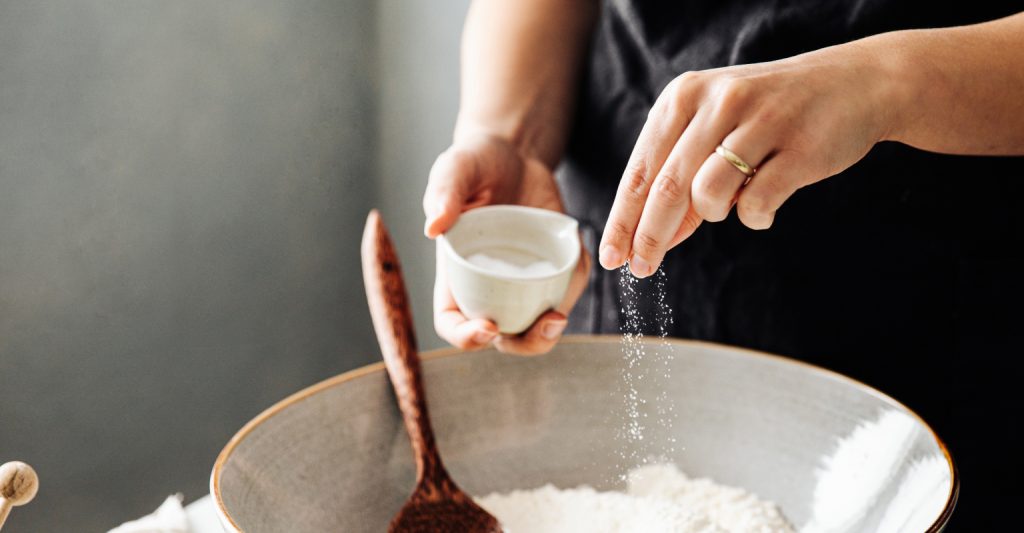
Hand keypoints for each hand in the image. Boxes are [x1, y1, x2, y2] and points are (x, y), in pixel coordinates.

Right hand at [423, 133, 590, 354]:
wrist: (513, 153)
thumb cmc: (474, 163)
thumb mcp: (455, 169)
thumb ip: (443, 193)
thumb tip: (433, 227)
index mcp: (456, 274)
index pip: (452, 323)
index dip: (466, 337)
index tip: (488, 327)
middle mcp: (488, 286)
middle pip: (502, 338)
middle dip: (525, 343)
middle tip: (546, 323)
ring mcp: (522, 281)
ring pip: (537, 323)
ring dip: (552, 328)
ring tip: (560, 311)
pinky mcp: (552, 267)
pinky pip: (566, 288)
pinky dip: (576, 283)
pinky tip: (580, 260)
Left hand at [599, 42, 897, 276]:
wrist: (855, 84)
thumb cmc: (771, 114)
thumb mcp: (715, 129)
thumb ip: (681, 177)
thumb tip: (650, 240)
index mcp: (685, 96)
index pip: (641, 170)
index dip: (622, 220)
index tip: (611, 257)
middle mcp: (717, 102)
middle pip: (666, 189)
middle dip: (648, 237)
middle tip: (641, 269)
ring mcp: (760, 122)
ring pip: (708, 196)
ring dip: (714, 214)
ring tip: (732, 201)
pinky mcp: (799, 148)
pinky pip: (756, 205)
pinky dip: (754, 216)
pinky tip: (765, 204)